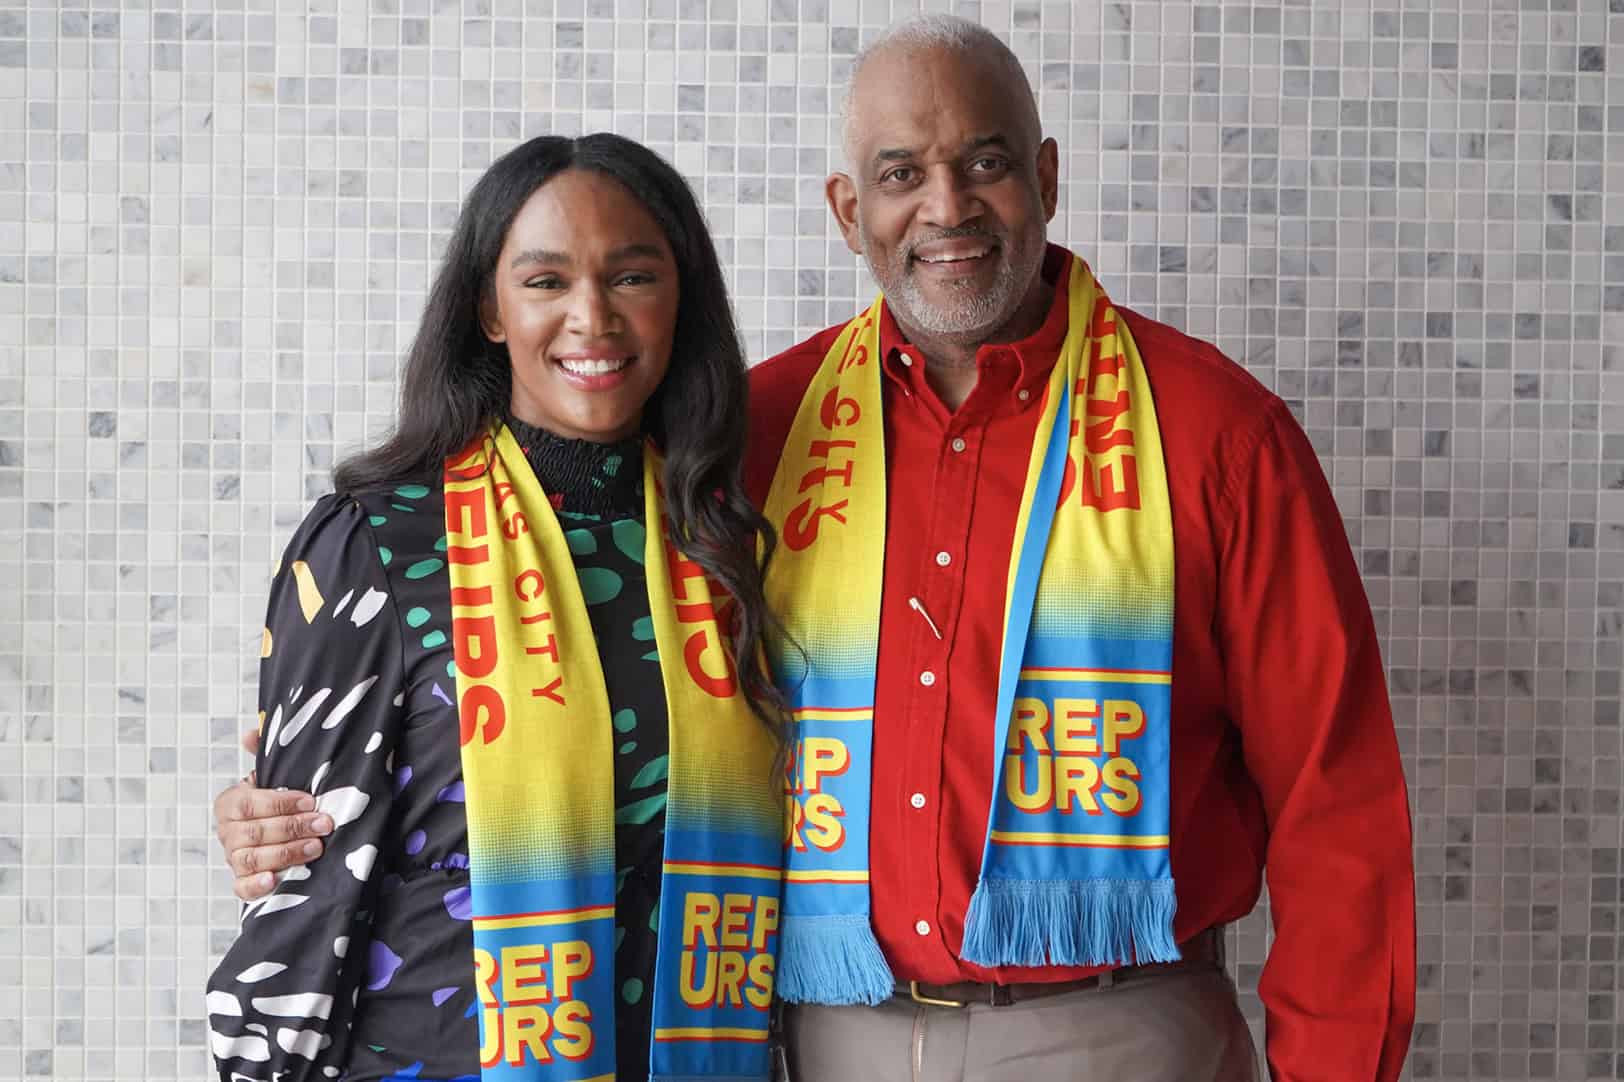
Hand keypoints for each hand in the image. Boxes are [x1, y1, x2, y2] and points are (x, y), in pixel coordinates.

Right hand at [214, 724, 331, 900]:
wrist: (277, 830)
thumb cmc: (279, 800)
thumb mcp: (275, 774)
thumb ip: (266, 753)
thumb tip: (251, 733)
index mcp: (231, 802)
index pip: (251, 802)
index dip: (281, 803)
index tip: (310, 800)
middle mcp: (228, 831)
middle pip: (254, 832)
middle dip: (292, 828)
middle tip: (324, 824)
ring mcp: (233, 858)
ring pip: (251, 859)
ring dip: (285, 854)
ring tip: (315, 848)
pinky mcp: (243, 881)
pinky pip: (242, 887)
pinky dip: (256, 885)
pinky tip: (274, 880)